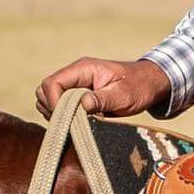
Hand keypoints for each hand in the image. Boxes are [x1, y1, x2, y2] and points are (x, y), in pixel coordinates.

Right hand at [36, 56, 169, 119]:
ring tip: (75, 124)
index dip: (53, 102)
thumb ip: (103, 99)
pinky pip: (59, 106)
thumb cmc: (138, 87)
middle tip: (69, 124)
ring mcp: (75, 85)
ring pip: (48, 99)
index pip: (51, 83)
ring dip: (56, 115)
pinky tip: (78, 124)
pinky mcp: (77, 96)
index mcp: (83, 69)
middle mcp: (75, 75)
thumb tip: (82, 105)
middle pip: (44, 91)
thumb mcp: (124, 95)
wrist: (149, 85)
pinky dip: (62, 117)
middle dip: (51, 109)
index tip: (66, 119)